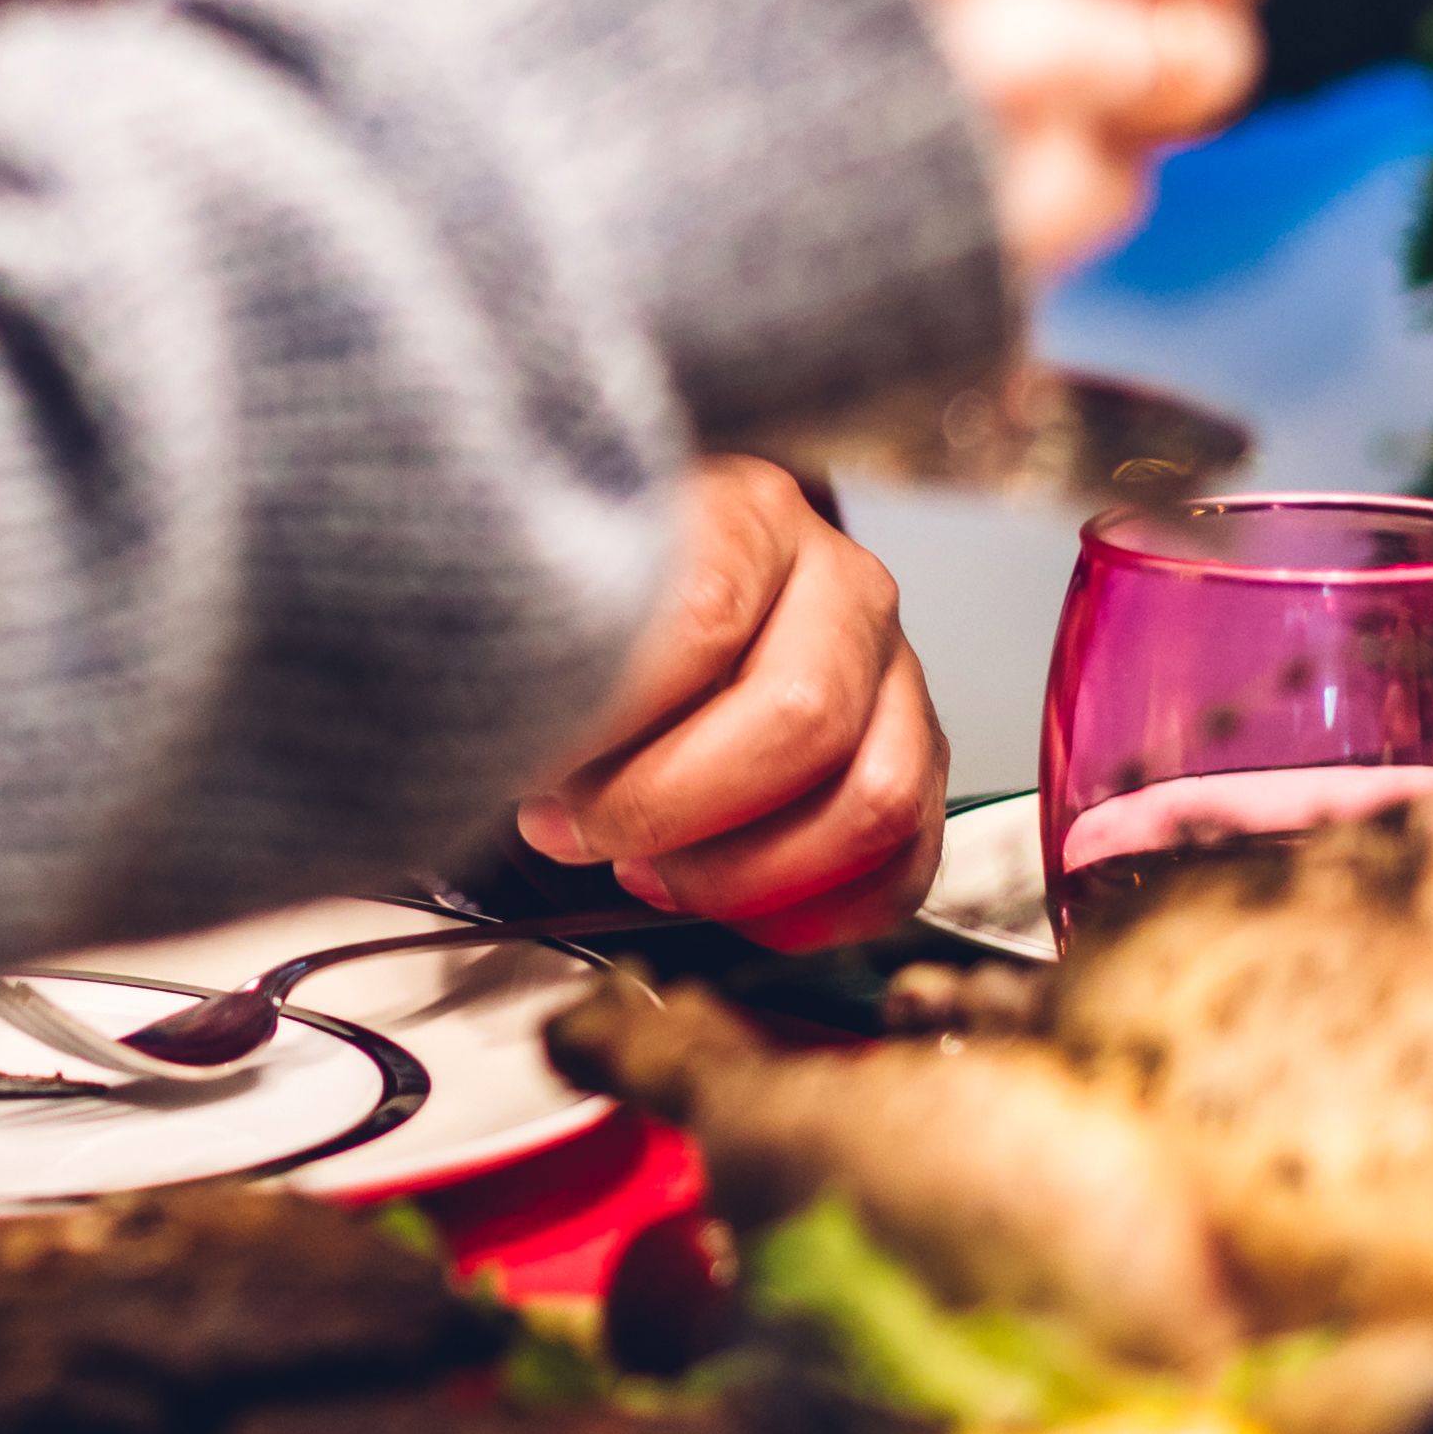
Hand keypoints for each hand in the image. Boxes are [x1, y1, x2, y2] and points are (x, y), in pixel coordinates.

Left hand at [517, 460, 944, 943]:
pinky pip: (901, 868)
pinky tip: (724, 910)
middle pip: (802, 718)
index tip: (531, 765)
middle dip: (669, 806)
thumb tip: (515, 742)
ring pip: (873, 801)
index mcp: (755, 517)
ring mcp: (897, 676)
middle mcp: (844, 585)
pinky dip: (814, 916)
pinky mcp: (918, 762)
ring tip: (646, 872)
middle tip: (575, 830)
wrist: (662, 597)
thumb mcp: (560, 593)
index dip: (613, 717)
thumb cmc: (606, 608)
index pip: (704, 618)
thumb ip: (551, 652)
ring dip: (745, 872)